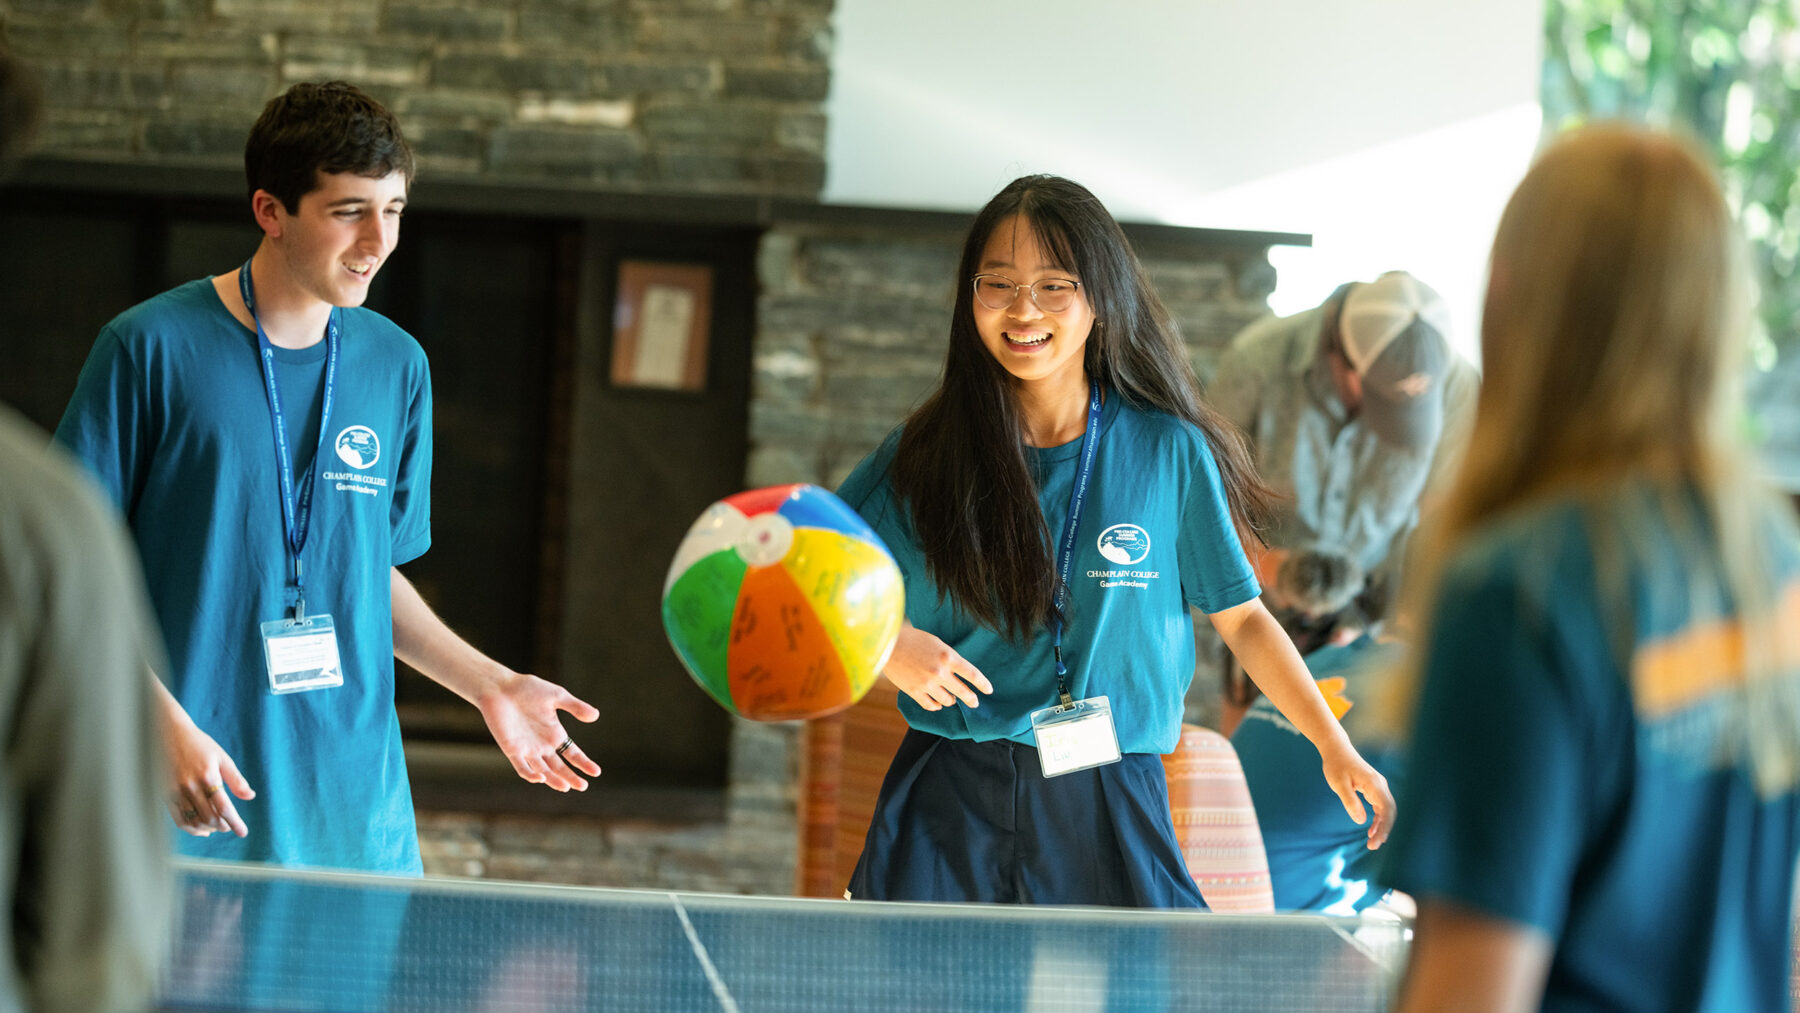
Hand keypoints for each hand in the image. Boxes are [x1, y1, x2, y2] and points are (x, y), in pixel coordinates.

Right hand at [160, 716, 253, 837]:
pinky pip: (179, 819)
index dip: (235, 822)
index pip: (224, 807)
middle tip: (230, 826)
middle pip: (210, 817)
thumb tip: (250, 796)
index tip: (243, 832)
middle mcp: (190, 786)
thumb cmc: (199, 745)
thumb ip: (236, 779)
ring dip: (209, 829)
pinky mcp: (165, 795)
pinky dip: (191, 828)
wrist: (168, 734)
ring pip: (195, 821)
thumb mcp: (221, 758)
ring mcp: (175, 792)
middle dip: (223, 826)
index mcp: (207, 776)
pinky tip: (201, 829)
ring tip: (218, 827)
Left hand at [476, 673, 600, 791]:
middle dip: (571, 777)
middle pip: (559, 767)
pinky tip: (540, 778)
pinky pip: (521, 767)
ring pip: (542, 771)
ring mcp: (527, 749)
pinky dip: (530, 775)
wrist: (500, 687)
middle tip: (583, 786)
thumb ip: (575, 707)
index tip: (596, 772)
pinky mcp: (512, 749)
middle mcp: (542, 745)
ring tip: (566, 787)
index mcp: (554, 734)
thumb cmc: (528, 689)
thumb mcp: (557, 696)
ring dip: (553, 780)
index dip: (583, 763)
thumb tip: (596, 716)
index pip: (572, 754)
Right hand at [882, 625, 991, 710]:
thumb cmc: (913, 639)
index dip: (983, 684)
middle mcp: (939, 672)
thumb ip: (949, 658)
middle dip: (971, 699)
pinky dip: (936, 705)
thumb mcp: (937, 643)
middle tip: (975, 702)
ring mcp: (927, 683)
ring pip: (947, 701)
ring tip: (951, 699)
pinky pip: (930, 705)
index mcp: (948, 656)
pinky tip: (938, 703)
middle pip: (963, 691)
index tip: (989, 690)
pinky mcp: (914, 691)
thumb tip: (958, 673)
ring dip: (951, 700)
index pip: (972, 674)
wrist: (888, 644)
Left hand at [1320, 741, 1394, 848]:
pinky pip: (1381, 806)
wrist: (1336, 750)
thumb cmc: (1336, 765)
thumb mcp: (1338, 784)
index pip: (1386, 809)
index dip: (1384, 827)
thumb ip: (1350, 801)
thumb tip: (1361, 821)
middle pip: (1390, 811)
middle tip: (1373, 846)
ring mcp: (1379, 786)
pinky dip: (1379, 819)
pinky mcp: (1374, 788)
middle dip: (1384, 830)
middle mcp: (1380, 785)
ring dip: (1382, 826)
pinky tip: (1372, 829)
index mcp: (1373, 784)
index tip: (1375, 841)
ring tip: (1373, 842)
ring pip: (1387, 810)